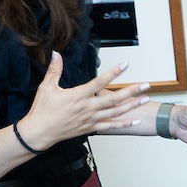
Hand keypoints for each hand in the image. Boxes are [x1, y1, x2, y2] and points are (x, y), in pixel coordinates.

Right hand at [20, 53, 146, 147]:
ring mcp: (91, 119)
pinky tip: (135, 120)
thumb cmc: (42, 110)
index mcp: (78, 96)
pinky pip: (111, 126)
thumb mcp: (46, 87)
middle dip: (132, 91)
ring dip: (132, 105)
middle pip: (115, 99)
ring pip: (116, 112)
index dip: (114, 72)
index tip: (125, 65)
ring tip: (145, 98)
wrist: (39, 132)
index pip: (100, 82)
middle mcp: (88, 108)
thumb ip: (55, 70)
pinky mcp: (91, 127)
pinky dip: (124, 124)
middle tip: (146, 85)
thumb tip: (56, 54)